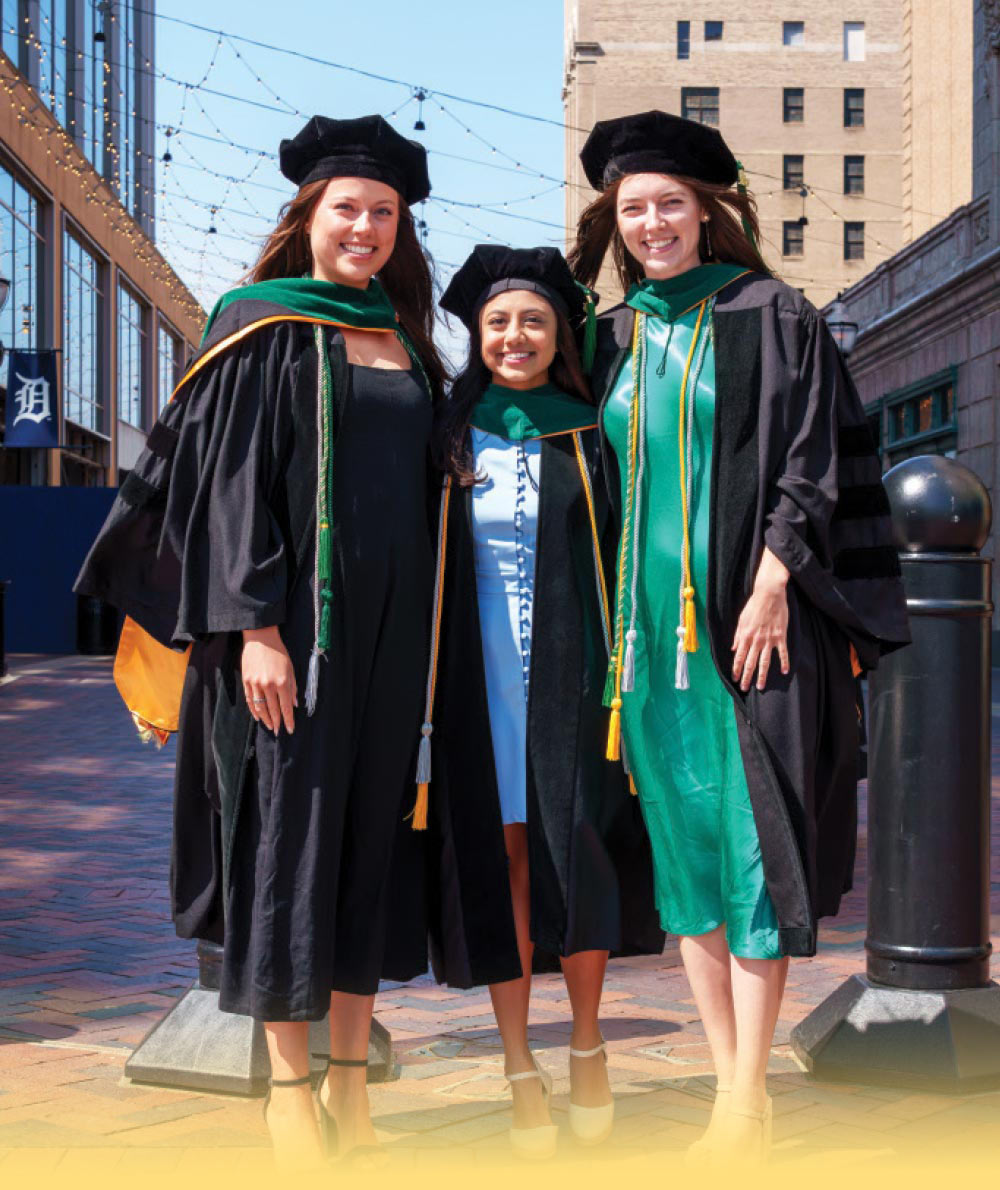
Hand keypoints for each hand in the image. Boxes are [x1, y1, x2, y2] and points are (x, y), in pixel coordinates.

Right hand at [241, 626, 296, 733]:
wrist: (260, 638)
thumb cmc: (279, 652)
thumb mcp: (291, 668)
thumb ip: (293, 687)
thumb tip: (294, 704)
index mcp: (282, 682)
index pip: (285, 707)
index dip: (288, 720)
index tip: (290, 729)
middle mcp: (268, 685)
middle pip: (273, 709)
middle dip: (277, 722)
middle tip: (278, 731)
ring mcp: (255, 684)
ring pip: (260, 707)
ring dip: (265, 719)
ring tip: (269, 726)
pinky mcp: (246, 681)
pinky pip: (250, 700)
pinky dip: (254, 710)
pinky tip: (258, 716)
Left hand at [731, 548, 789, 692]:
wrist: (769, 595)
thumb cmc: (754, 606)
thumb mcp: (741, 619)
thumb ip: (737, 635)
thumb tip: (733, 648)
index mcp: (745, 636)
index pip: (739, 657)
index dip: (736, 669)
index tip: (734, 678)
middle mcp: (756, 640)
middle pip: (750, 662)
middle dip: (746, 676)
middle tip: (744, 688)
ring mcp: (769, 639)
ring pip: (765, 661)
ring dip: (762, 675)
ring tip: (761, 686)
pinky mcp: (780, 636)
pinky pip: (782, 652)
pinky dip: (784, 663)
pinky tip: (784, 672)